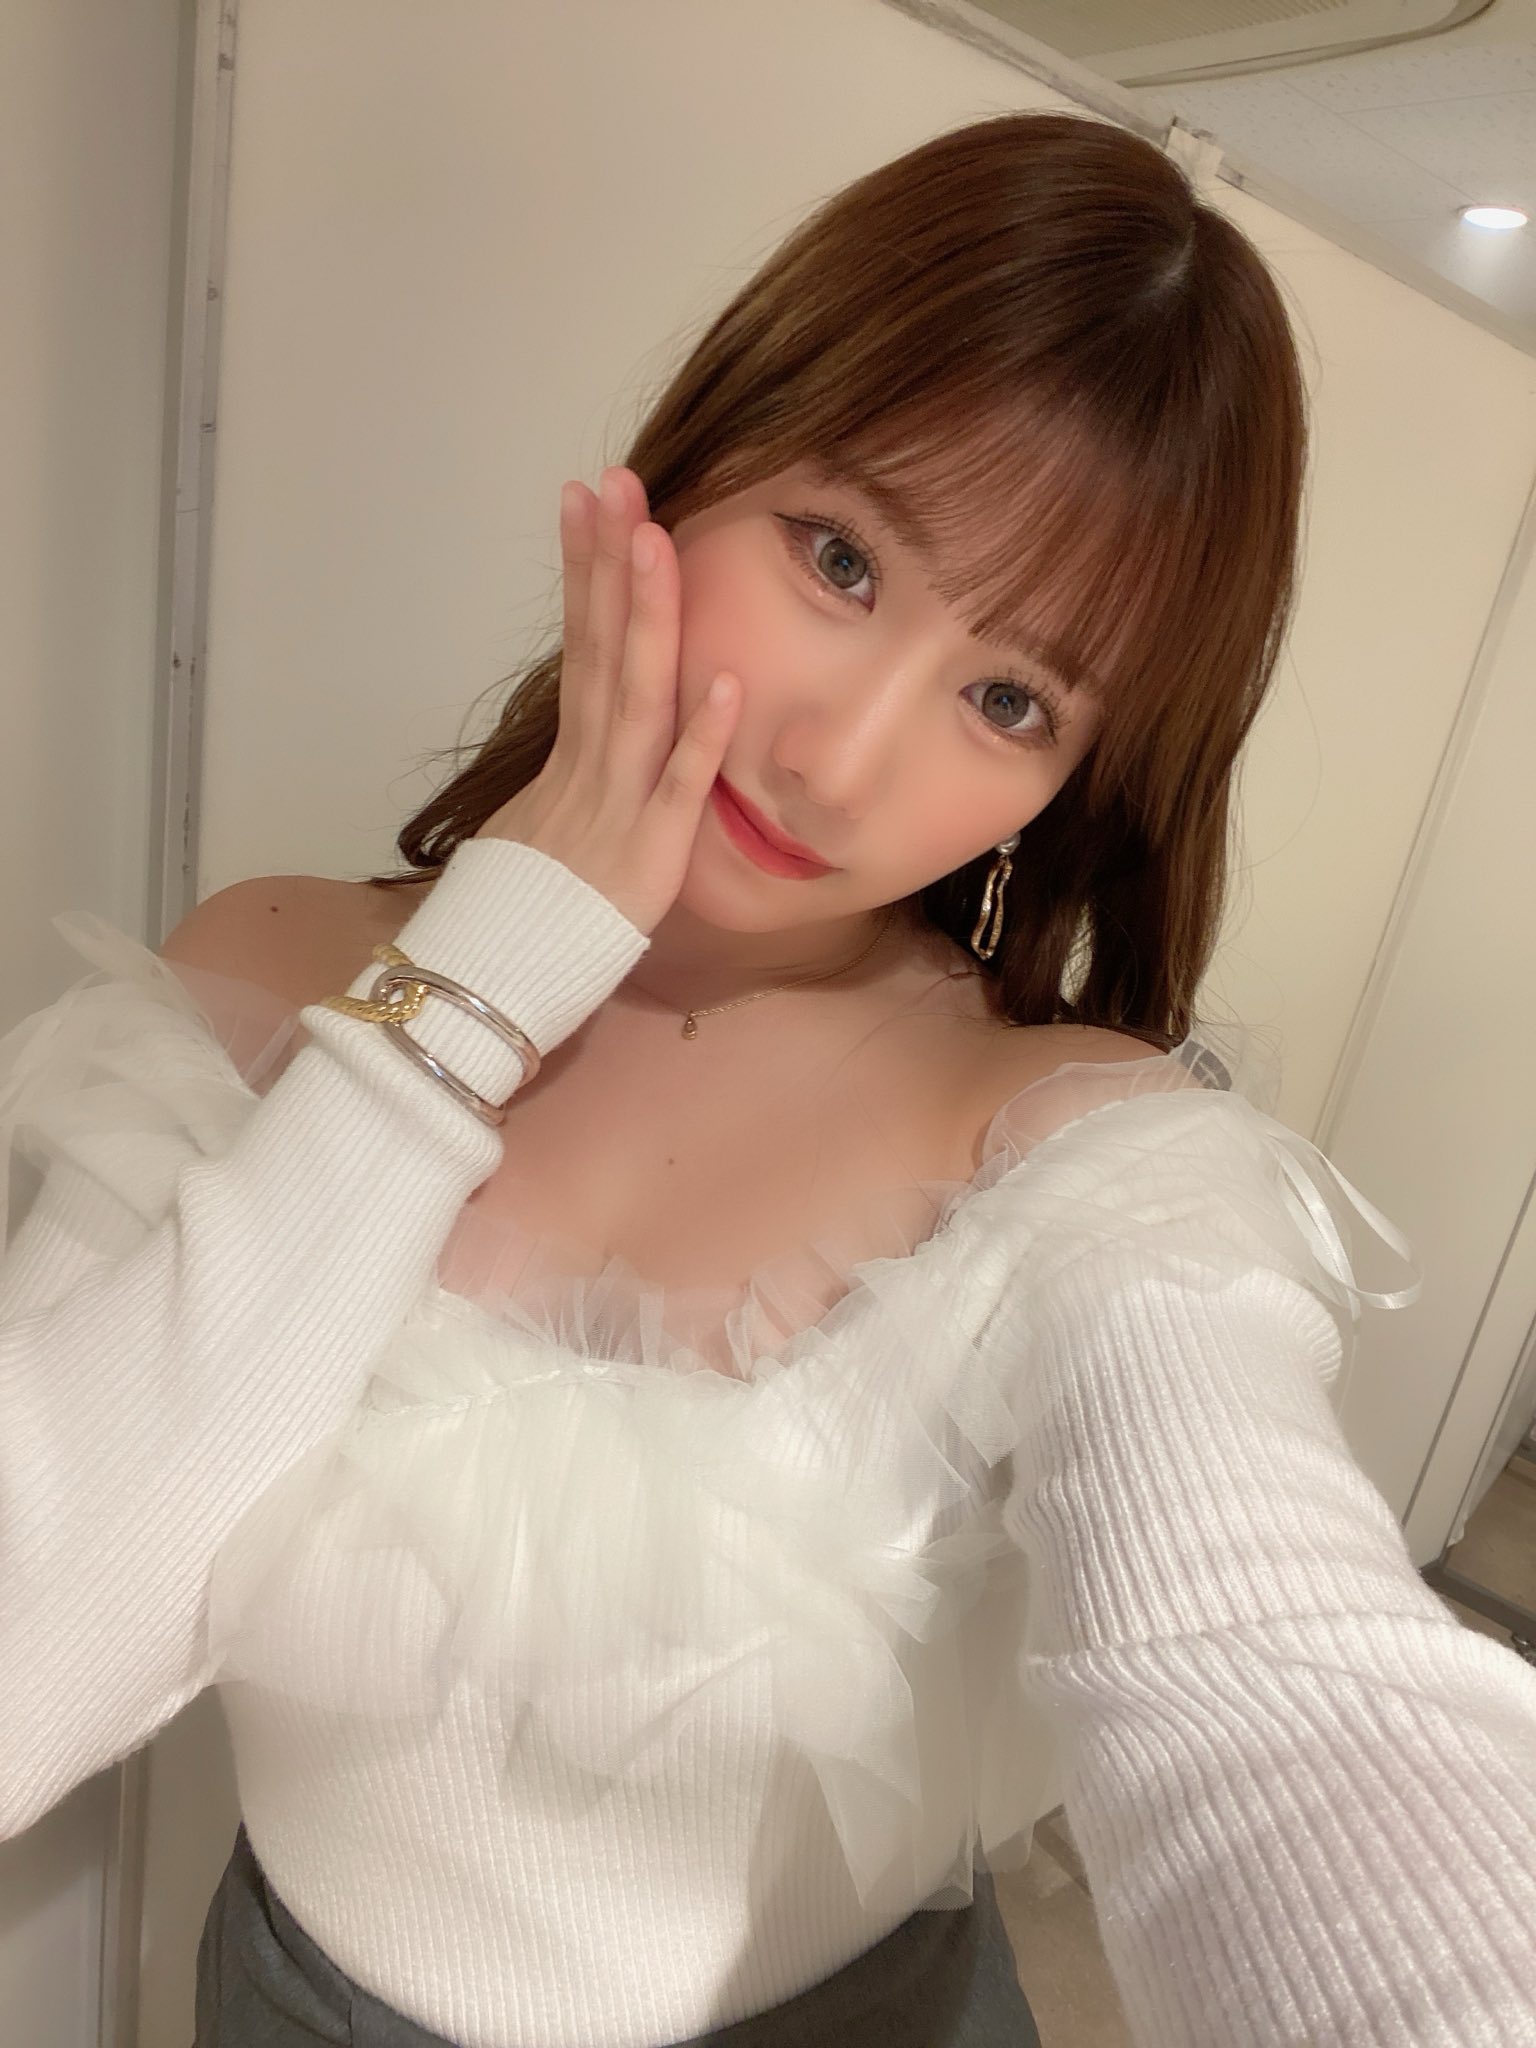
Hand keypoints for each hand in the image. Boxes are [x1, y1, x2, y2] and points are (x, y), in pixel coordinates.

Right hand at [473, 466, 739, 935]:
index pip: (579, 646)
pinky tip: (726, 682)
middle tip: (613, 479)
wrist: (487, 990)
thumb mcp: (537, 832)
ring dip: (648, 617)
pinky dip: (701, 740)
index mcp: (569, 759)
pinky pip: (678, 793)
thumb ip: (566, 781)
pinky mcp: (648, 858)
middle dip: (607, 561)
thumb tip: (577, 744)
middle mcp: (589, 767)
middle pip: (600, 649)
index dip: (585, 569)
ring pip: (634, 699)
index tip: (586, 496)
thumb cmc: (519, 920)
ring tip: (655, 539)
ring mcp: (617, 807)